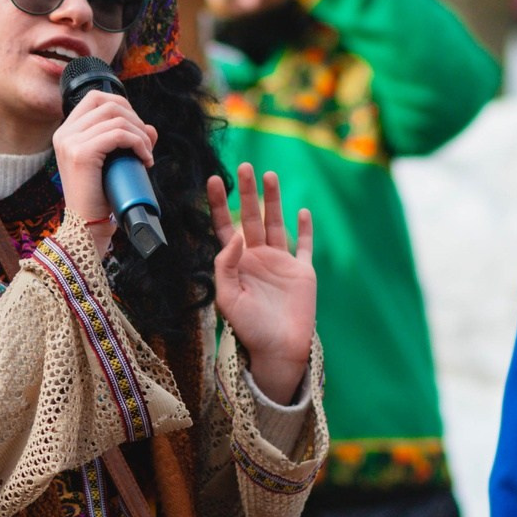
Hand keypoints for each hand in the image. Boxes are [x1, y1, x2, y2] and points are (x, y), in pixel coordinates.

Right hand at [51, 88, 157, 227]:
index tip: (137, 129)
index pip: (95, 98)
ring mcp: (70, 142)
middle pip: (108, 104)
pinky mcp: (80, 154)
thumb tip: (150, 128)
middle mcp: (64, 134)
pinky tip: (144, 159)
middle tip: (146, 144)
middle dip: (135, 119)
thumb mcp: (113, 163)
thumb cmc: (100, 197)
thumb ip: (127, 142)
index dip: (123, 106)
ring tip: (146, 155)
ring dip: (140, 134)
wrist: (87, 226)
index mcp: (66, 132)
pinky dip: (138, 143)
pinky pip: (118, 134)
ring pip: (116, 119)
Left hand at [208, 165, 315, 402]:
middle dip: (247, 193)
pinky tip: (302, 211)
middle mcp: (257, 258)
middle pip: (250, 218)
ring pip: (275, 223)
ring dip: (273, 200)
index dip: (218, 204)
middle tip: (244, 166)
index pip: (223, 227)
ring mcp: (280, 263)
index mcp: (236, 264)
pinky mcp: (302, 272)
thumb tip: (233, 237)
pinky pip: (303, 245)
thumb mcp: (229, 299)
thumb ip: (225, 267)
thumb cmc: (249, 329)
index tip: (213, 181)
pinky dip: (304, 229)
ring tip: (270, 175)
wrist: (279, 350)